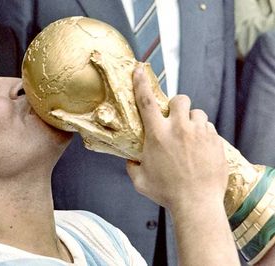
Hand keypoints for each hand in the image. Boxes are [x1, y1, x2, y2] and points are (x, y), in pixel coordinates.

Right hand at [126, 66, 228, 211]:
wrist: (197, 203)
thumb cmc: (167, 193)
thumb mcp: (141, 181)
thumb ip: (133, 167)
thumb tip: (131, 161)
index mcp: (158, 135)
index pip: (146, 101)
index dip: (141, 83)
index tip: (138, 70)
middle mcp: (179, 129)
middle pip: (179, 99)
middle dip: (176, 104)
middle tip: (175, 117)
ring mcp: (199, 134)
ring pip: (197, 113)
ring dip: (192, 121)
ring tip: (190, 137)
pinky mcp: (215, 141)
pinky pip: (209, 129)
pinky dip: (204, 134)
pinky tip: (200, 149)